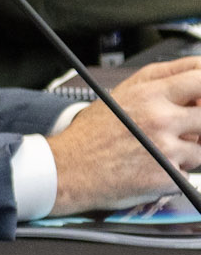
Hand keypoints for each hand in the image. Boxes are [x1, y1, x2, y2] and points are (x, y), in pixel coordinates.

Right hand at [48, 56, 200, 213]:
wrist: (67, 170)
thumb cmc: (90, 135)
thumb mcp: (120, 95)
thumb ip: (159, 85)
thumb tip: (194, 85)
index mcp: (149, 94)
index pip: (200, 78)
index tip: (200, 97)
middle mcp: (161, 118)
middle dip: (197, 124)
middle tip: (183, 129)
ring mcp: (166, 148)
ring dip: (188, 151)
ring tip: (160, 151)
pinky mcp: (168, 176)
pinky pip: (188, 173)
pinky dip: (174, 172)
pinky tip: (152, 168)